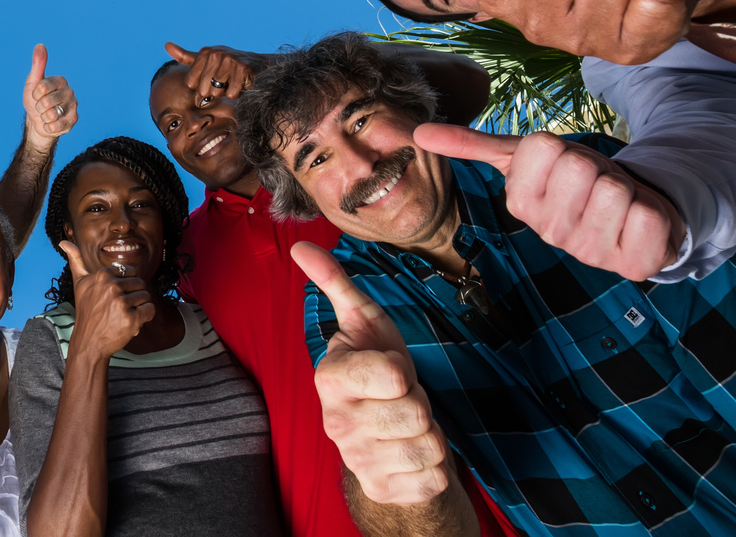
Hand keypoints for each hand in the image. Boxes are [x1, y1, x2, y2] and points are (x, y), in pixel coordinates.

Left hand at [23, 44, 77, 150]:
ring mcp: (73, 106)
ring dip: (43, 118)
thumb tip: (40, 45)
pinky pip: (56, 126)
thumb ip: (38, 64)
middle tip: (41, 107)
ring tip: (46, 115)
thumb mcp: (33, 82)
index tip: (36, 95)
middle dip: (39, 107)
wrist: (38, 122)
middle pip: (46, 102)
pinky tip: (50, 123)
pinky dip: (48, 127)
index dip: (35, 94)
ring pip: (51, 114)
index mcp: (60, 80)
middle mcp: (69, 91)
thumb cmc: (35, 100)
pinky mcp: (74, 120)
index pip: (42, 86)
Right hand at [59, 240, 153, 360]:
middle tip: (117, 309)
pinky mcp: (131, 319)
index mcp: (102, 275)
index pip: (130, 272)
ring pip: (146, 297)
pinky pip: (150, 310)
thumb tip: (64, 241)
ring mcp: (121, 303)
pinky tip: (132, 322)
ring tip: (123, 315)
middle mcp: (111, 287)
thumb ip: (76, 260)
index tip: (114, 296)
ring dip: (139, 307)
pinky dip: (145, 317)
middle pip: (140, 283)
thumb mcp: (79, 284)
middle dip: (133, 296)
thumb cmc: (86, 312)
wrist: (89, 342)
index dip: (125, 285)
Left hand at [164, 41, 264, 103]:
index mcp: (205, 53)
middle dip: (216, 92)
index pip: (191, 84)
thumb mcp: (207, 60)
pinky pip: (232, 93)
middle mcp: (216, 54)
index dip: (203, 87)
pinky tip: (244, 83)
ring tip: (235, 81)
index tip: (214, 79)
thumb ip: (186, 56)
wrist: (260, 65)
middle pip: (203, 90)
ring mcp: (230, 60)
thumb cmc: (229, 66)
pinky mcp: (244, 68)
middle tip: (226, 81)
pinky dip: (239, 93)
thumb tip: (166, 45)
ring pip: (218, 93)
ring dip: (228, 92)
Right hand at [292, 241, 451, 504]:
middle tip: (400, 399)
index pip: (393, 375)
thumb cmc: (376, 370)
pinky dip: (434, 466)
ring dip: (430, 434)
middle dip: (419, 401)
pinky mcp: (381, 488)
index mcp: (330, 378)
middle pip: (415, 412)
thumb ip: (335, 283)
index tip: (388, 370)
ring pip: (428, 446)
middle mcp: (336, 422)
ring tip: (407, 424)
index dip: (402, 369)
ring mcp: (357, 460)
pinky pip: (433, 477)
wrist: (382, 433)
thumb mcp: (363, 323)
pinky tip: (411, 453)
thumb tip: (301, 246)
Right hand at [420, 124, 682, 279]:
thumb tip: (418, 132)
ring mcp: (592, 254)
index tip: (562, 165)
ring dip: (625, 186)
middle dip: (595, 165)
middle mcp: (551, 234)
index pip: (543, 145)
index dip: (560, 146)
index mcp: (521, 204)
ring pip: (614, 189)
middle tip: (592, 183)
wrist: (628, 210)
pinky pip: (648, 216)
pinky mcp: (634, 265)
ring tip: (615, 202)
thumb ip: (471, 145)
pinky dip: (650, 210)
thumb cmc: (574, 179)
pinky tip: (637, 222)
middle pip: (580, 165)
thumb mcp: (525, 155)